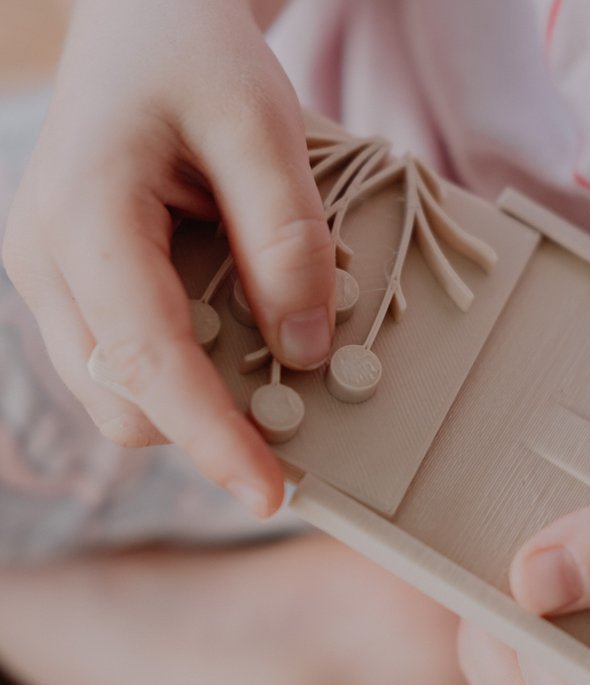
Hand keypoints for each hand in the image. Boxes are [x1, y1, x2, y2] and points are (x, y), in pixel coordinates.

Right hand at [1, 0, 334, 514]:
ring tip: (271, 352)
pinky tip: (235, 327)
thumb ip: (285, 242)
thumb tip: (304, 353)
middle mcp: (44, 259)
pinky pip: (126, 357)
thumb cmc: (196, 55)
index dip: (213, 437)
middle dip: (208, 423)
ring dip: (198, 396)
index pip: (148, 363)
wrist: (145, 20)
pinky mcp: (75, 282)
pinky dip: (186, 365)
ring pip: (119, 390)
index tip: (270, 492)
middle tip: (298, 406)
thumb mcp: (261, 129)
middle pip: (122, 400)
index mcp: (83, 216)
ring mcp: (50, 275)